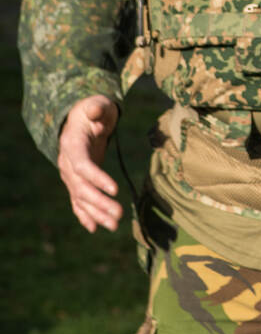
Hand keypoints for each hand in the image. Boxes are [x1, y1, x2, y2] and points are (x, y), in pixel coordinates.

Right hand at [57, 95, 121, 232]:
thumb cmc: (94, 110)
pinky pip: (78, 201)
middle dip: (99, 202)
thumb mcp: (98, 104)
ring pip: (80, 198)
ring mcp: (70, 174)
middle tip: (119, 214)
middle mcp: (67, 163)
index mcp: (72, 145)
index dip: (97, 178)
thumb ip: (97, 109)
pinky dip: (85, 215)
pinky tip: (94, 228)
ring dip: (96, 213)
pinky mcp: (76, 181)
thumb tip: (95, 114)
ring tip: (114, 226)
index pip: (82, 165)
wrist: (80, 119)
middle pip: (81, 187)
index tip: (115, 189)